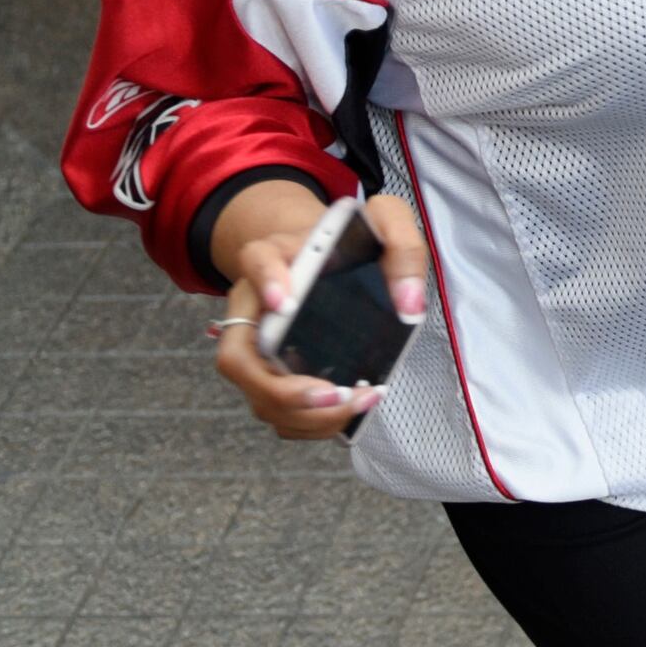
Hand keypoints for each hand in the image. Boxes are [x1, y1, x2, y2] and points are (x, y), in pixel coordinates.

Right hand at [212, 190, 425, 441]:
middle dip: (286, 391)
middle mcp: (252, 308)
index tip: (284, 300)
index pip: (256, 260)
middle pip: (238, 360)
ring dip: (305, 415)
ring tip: (359, 402)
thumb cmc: (353, 242)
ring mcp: (258, 350)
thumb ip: (402, 248)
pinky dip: (313, 423)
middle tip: (336, 393)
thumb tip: (407, 304)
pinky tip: (351, 411)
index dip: (265, 281)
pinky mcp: (273, 377)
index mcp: (271, 258)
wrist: (327, 255)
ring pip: (259, 398)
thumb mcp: (384, 223)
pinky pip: (280, 413)